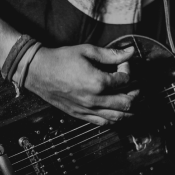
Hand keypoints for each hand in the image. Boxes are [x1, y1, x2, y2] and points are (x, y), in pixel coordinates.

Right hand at [23, 44, 138, 124]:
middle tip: (136, 86)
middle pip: (126, 102)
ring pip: (117, 117)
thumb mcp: (87, 51)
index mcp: (98, 82)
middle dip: (135, 93)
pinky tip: (117, 114)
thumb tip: (130, 52)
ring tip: (132, 102)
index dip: (128, 70)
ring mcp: (87, 109)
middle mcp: (95, 99)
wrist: (38, 71)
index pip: (125, 80)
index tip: (125, 64)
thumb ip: (111, 54)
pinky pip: (103, 123)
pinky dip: (114, 119)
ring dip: (129, 110)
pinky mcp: (80, 115)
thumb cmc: (60, 60)